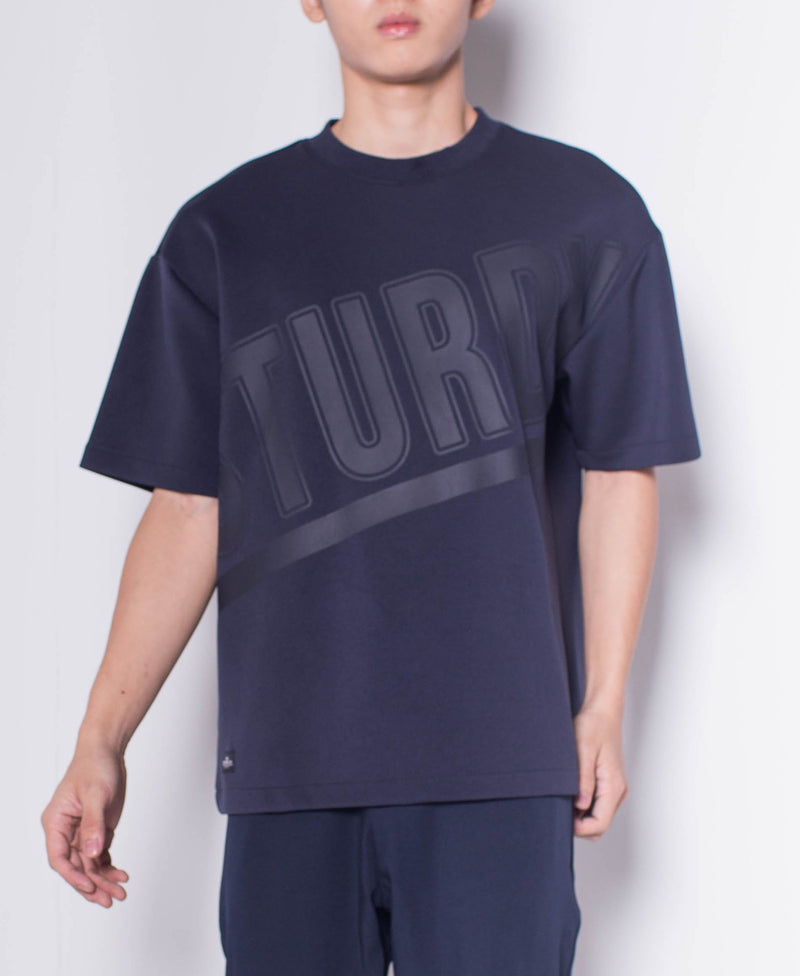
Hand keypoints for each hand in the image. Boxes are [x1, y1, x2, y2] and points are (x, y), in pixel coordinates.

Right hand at [41, 742, 128, 907]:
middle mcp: (66, 831)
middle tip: (111, 900)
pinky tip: (121, 876)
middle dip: (92, 884)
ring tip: (120, 893)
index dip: (73, 876)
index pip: (59, 858)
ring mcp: (81, 831)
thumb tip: (92, 854)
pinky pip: (100, 855)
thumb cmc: (95, 767)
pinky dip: (109, 867)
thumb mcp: (96, 795)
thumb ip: (93, 825)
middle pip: (76, 866)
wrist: (107, 751)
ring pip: (89, 864)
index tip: (90, 887)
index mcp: (56, 822)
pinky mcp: (96, 829)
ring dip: (103, 879)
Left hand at [572, 703, 628, 838]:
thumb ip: (583, 779)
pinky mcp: (609, 783)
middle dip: (580, 825)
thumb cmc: (593, 726)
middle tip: (559, 807)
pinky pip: (598, 805)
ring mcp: (614, 788)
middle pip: (600, 825)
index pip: (600, 823)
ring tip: (564, 797)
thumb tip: (580, 805)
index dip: (580, 828)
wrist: (603, 712)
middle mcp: (618, 790)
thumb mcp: (583, 750)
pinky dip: (584, 805)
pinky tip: (571, 791)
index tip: (562, 818)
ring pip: (599, 816)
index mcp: (613, 785)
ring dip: (581, 815)